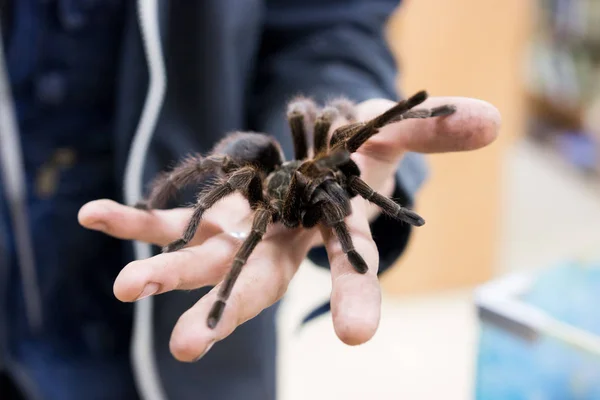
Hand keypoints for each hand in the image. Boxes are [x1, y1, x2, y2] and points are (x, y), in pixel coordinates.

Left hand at [78, 96, 499, 361]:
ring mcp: (242, 231)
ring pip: (201, 260)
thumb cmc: (359, 152)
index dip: (357, 297)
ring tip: (125, 289)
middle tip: (188, 346)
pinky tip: (91, 216)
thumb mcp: (394, 134)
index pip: (353, 272)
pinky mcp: (211, 211)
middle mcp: (286, 245)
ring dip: (161, 273)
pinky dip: (132, 220)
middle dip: (225, 312)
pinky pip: (169, 217)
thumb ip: (433, 128)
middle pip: (256, 284)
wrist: (314, 155)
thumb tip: (489, 119)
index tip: (357, 333)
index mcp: (335, 234)